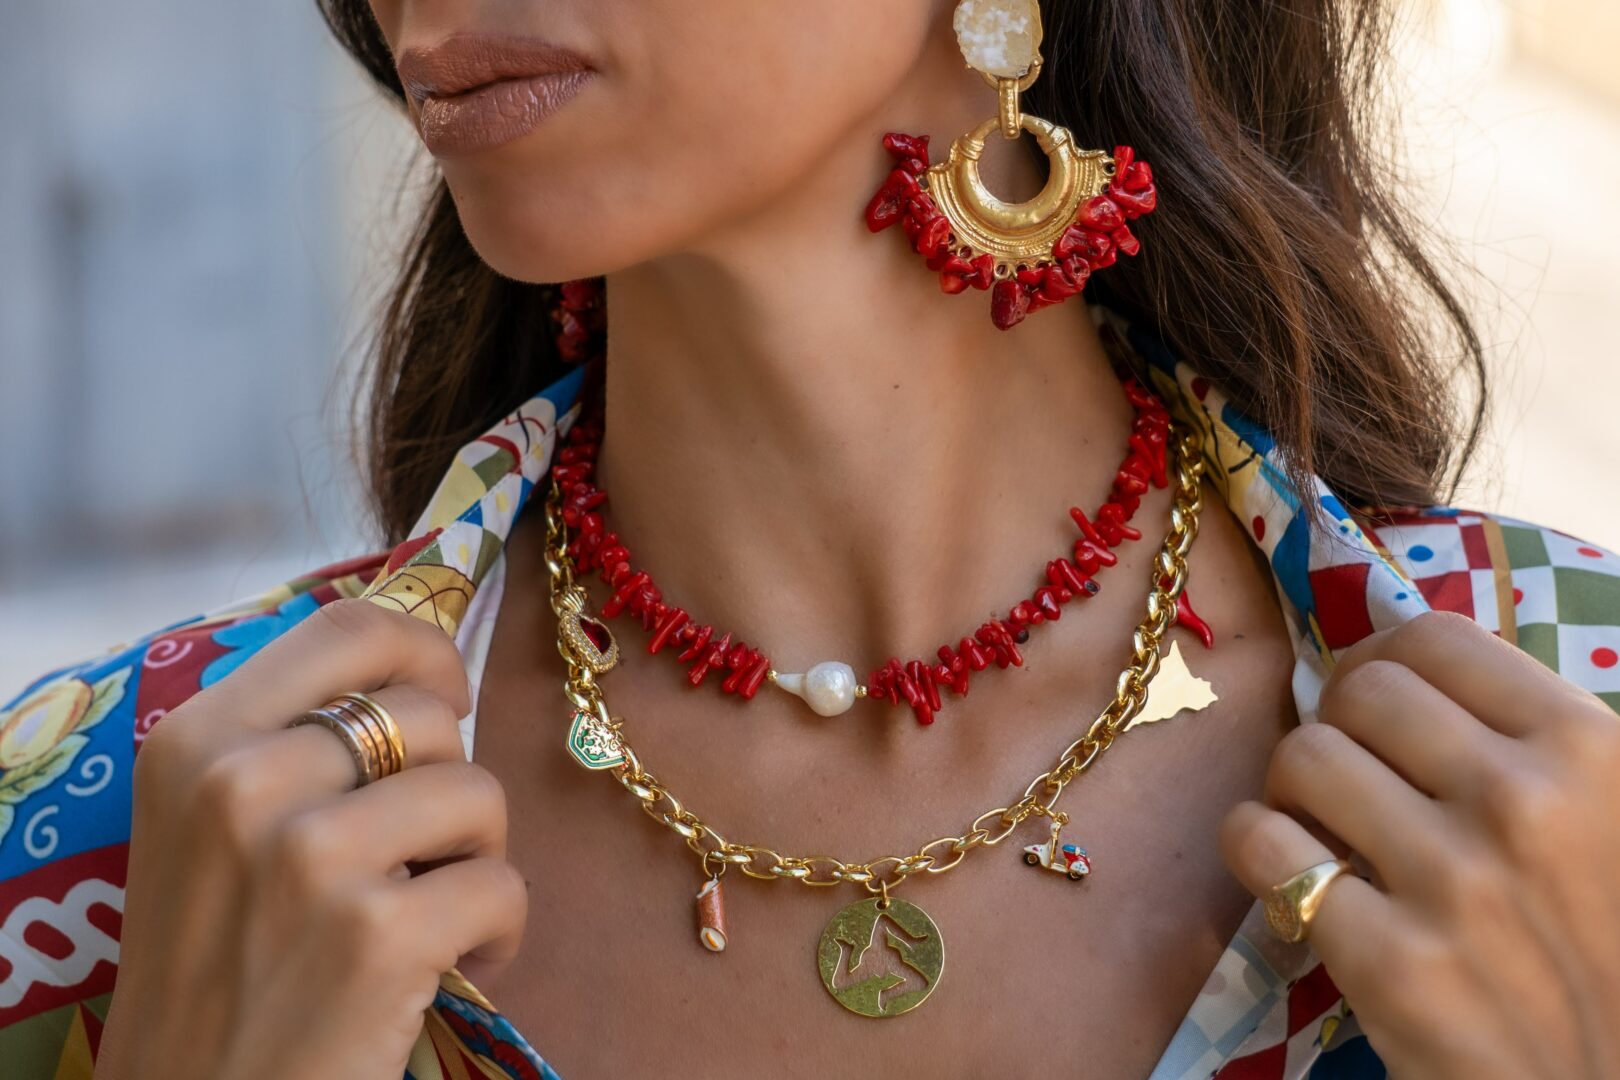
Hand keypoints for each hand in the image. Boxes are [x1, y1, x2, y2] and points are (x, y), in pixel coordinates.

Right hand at [95, 599, 527, 1079]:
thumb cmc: (214, 971)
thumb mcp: (206, 831)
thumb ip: (286, 745)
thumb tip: (416, 675)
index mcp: (194, 743)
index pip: (347, 628)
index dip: (424, 651)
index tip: (450, 696)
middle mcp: (242, 783)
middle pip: (429, 716)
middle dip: (452, 783)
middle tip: (424, 854)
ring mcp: (310, 856)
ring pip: (478, 793)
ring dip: (478, 857)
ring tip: (434, 913)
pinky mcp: (378, 933)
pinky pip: (503, 885)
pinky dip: (498, 932)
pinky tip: (452, 966)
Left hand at [1220, 610, 1619, 1078]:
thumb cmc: (1615, 942)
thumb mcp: (1616, 813)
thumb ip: (1533, 739)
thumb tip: (1409, 660)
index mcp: (1588, 751)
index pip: (1433, 640)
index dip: (1383, 660)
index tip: (1372, 699)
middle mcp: (1521, 804)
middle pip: (1358, 691)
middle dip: (1336, 720)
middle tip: (1347, 767)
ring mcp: (1453, 884)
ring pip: (1303, 757)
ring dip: (1294, 785)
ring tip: (1322, 824)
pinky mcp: (1391, 965)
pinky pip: (1262, 846)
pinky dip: (1257, 847)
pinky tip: (1291, 873)